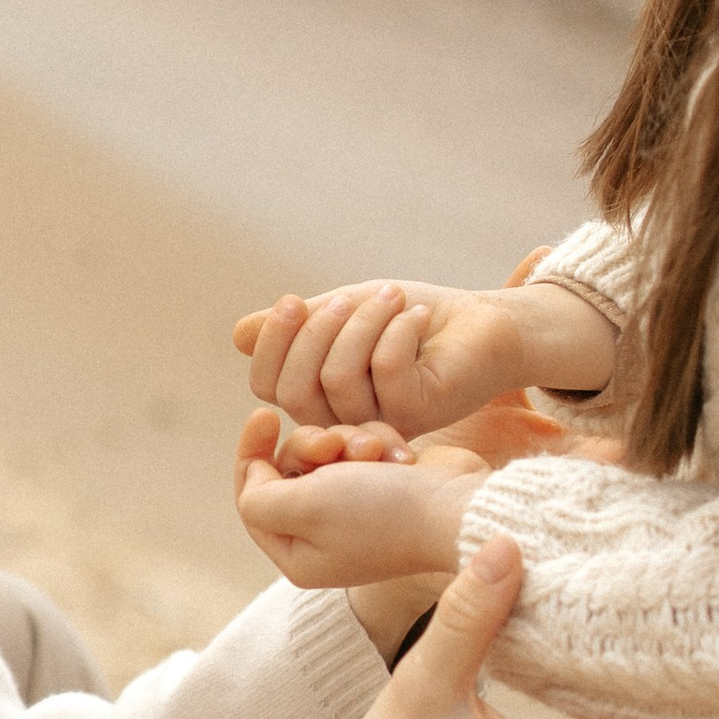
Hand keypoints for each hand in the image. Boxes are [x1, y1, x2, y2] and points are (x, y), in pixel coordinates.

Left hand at [233, 407, 478, 589]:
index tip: (264, 414)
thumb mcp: (302, 507)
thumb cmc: (383, 513)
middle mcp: (324, 537)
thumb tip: (256, 475)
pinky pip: (362, 448)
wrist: (460, 508)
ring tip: (375, 451)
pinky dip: (378, 443)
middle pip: (290, 469)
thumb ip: (258, 496)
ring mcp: (357, 511)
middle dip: (312, 445)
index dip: (252, 453)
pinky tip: (400, 454)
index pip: (251, 497)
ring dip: (350, 441)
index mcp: (298, 555)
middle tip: (335, 444)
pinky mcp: (387, 486)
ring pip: (327, 452)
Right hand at [236, 280, 529, 436]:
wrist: (479, 324)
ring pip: (339, 378)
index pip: (267, 387)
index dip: (271, 345)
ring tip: (393, 297)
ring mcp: (380, 423)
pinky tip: (419, 317)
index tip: (292, 301)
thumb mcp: (343, 314)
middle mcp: (344, 421)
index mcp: (320, 399)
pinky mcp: (418, 415)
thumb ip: (298, 326)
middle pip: (294, 390)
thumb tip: (238, 335)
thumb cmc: (408, 319)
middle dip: (315, 332)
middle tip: (350, 296)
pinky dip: (398, 330)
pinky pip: (387, 370)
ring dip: (363, 322)